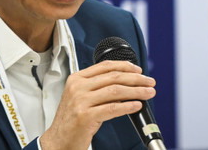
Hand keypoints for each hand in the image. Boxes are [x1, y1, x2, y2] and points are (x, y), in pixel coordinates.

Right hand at [39, 60, 155, 149]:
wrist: (58, 141)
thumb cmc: (72, 121)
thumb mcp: (82, 97)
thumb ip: (98, 87)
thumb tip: (127, 83)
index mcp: (77, 79)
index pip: (105, 66)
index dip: (125, 66)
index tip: (139, 71)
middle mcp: (78, 87)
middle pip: (114, 77)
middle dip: (136, 79)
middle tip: (149, 82)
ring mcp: (81, 101)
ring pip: (116, 91)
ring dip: (137, 91)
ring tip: (148, 93)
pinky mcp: (86, 116)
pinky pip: (113, 108)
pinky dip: (128, 106)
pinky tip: (137, 105)